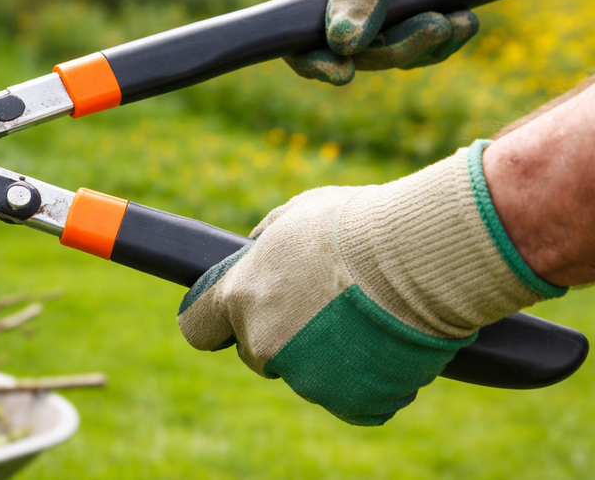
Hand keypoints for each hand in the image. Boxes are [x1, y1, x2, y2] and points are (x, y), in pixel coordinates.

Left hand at [177, 141, 564, 424]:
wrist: (417, 256)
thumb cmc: (356, 225)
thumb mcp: (297, 214)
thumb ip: (266, 240)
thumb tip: (255, 247)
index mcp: (239, 297)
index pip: (199, 328)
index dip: (219, 323)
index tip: (236, 318)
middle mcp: (261, 343)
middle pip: (258, 353)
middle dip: (282, 337)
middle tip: (324, 307)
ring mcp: (304, 378)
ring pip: (307, 375)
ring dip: (329, 355)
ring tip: (368, 318)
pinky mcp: (348, 402)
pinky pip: (352, 399)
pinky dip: (368, 380)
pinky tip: (387, 347)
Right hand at [277, 0, 541, 84]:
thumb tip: (343, 43)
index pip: (293, 31)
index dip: (309, 59)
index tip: (341, 73)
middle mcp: (338, 1)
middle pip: (347, 52)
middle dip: (390, 49)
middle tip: (432, 28)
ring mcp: (375, 16)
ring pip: (387, 55)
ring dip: (423, 43)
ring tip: (455, 18)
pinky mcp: (410, 22)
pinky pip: (419, 52)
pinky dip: (443, 41)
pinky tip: (464, 18)